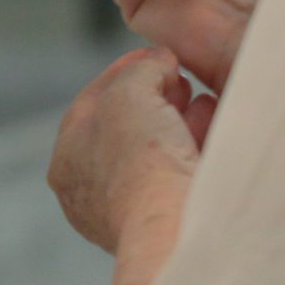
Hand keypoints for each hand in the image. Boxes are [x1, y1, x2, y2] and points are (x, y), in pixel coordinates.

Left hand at [47, 47, 207, 252]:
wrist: (176, 229)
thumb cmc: (140, 159)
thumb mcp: (129, 90)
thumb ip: (140, 69)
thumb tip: (160, 63)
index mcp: (67, 161)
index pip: (93, 103)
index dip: (125, 71)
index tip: (154, 55)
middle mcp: (95, 192)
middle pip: (127, 130)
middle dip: (156, 98)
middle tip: (180, 79)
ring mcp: (134, 213)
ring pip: (159, 155)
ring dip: (181, 123)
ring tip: (205, 100)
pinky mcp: (170, 225)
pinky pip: (184, 176)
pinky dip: (199, 149)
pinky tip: (217, 128)